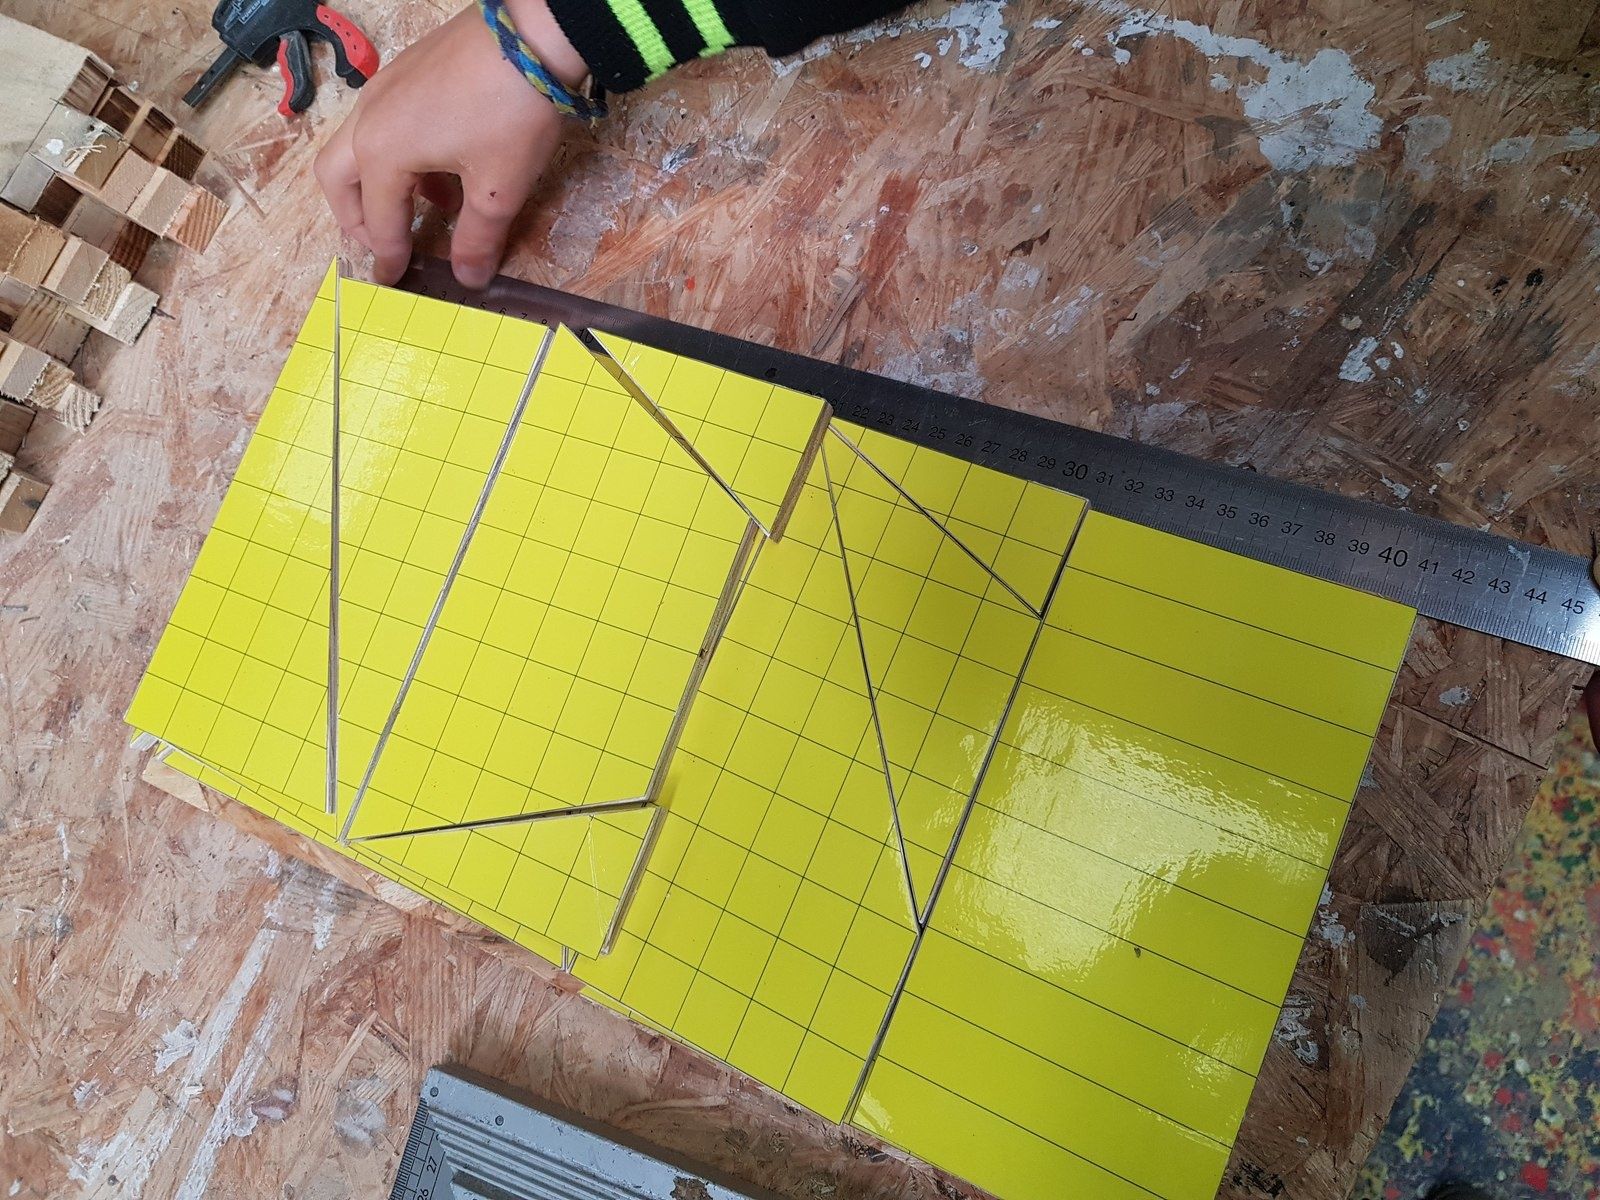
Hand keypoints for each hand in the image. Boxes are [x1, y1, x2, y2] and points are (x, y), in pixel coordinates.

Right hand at [314, 0, 587, 288]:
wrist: (531, 35)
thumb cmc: (511, 114)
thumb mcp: (498, 189)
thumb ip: (477, 239)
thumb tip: (468, 278)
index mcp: (383, 153)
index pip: (378, 220)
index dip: (389, 256)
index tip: (394, 280)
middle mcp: (369, 119)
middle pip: (338, 178)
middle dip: (356, 218)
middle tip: (385, 244)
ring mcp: (383, 89)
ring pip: (357, 147)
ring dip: (381, 186)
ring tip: (432, 208)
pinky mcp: (405, 72)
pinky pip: (383, 122)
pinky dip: (399, 155)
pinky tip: (446, 166)